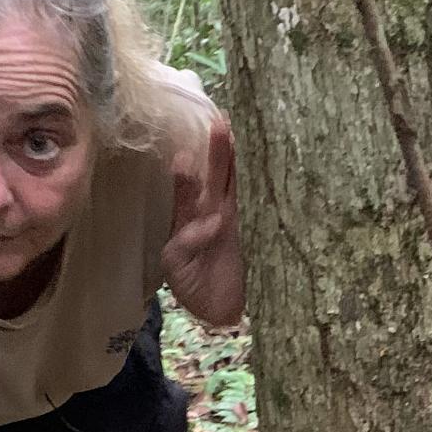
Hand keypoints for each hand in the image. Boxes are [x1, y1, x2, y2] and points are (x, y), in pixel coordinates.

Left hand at [162, 116, 242, 325]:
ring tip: (235, 132)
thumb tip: (213, 220)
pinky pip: (251, 205)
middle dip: (217, 149)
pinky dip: (252, 189)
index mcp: (189, 216)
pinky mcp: (251, 231)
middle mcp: (211, 211)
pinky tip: (256, 168)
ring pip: (234, 183)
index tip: (185, 148)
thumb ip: (186, 241)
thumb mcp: (176, 264)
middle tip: (220, 120)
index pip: (187, 185)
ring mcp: (233, 219)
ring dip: (234, 159)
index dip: (187, 166)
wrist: (216, 311)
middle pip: (215, 174)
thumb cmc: (191, 285)